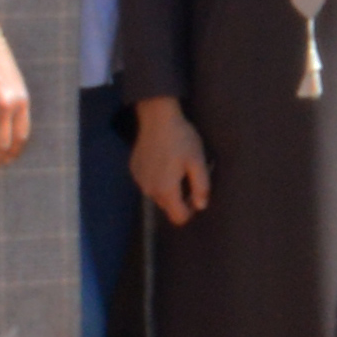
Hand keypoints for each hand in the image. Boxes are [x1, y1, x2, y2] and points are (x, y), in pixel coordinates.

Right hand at [128, 97, 209, 222]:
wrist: (157, 118)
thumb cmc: (181, 139)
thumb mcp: (198, 161)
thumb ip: (201, 187)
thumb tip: (201, 206)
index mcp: (166, 190)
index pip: (179, 218)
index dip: (191, 211)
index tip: (197, 194)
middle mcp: (149, 190)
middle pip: (168, 207)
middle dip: (180, 198)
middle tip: (189, 175)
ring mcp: (139, 180)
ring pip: (158, 195)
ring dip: (169, 188)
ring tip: (177, 166)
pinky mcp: (134, 170)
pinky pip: (149, 183)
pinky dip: (157, 177)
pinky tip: (164, 160)